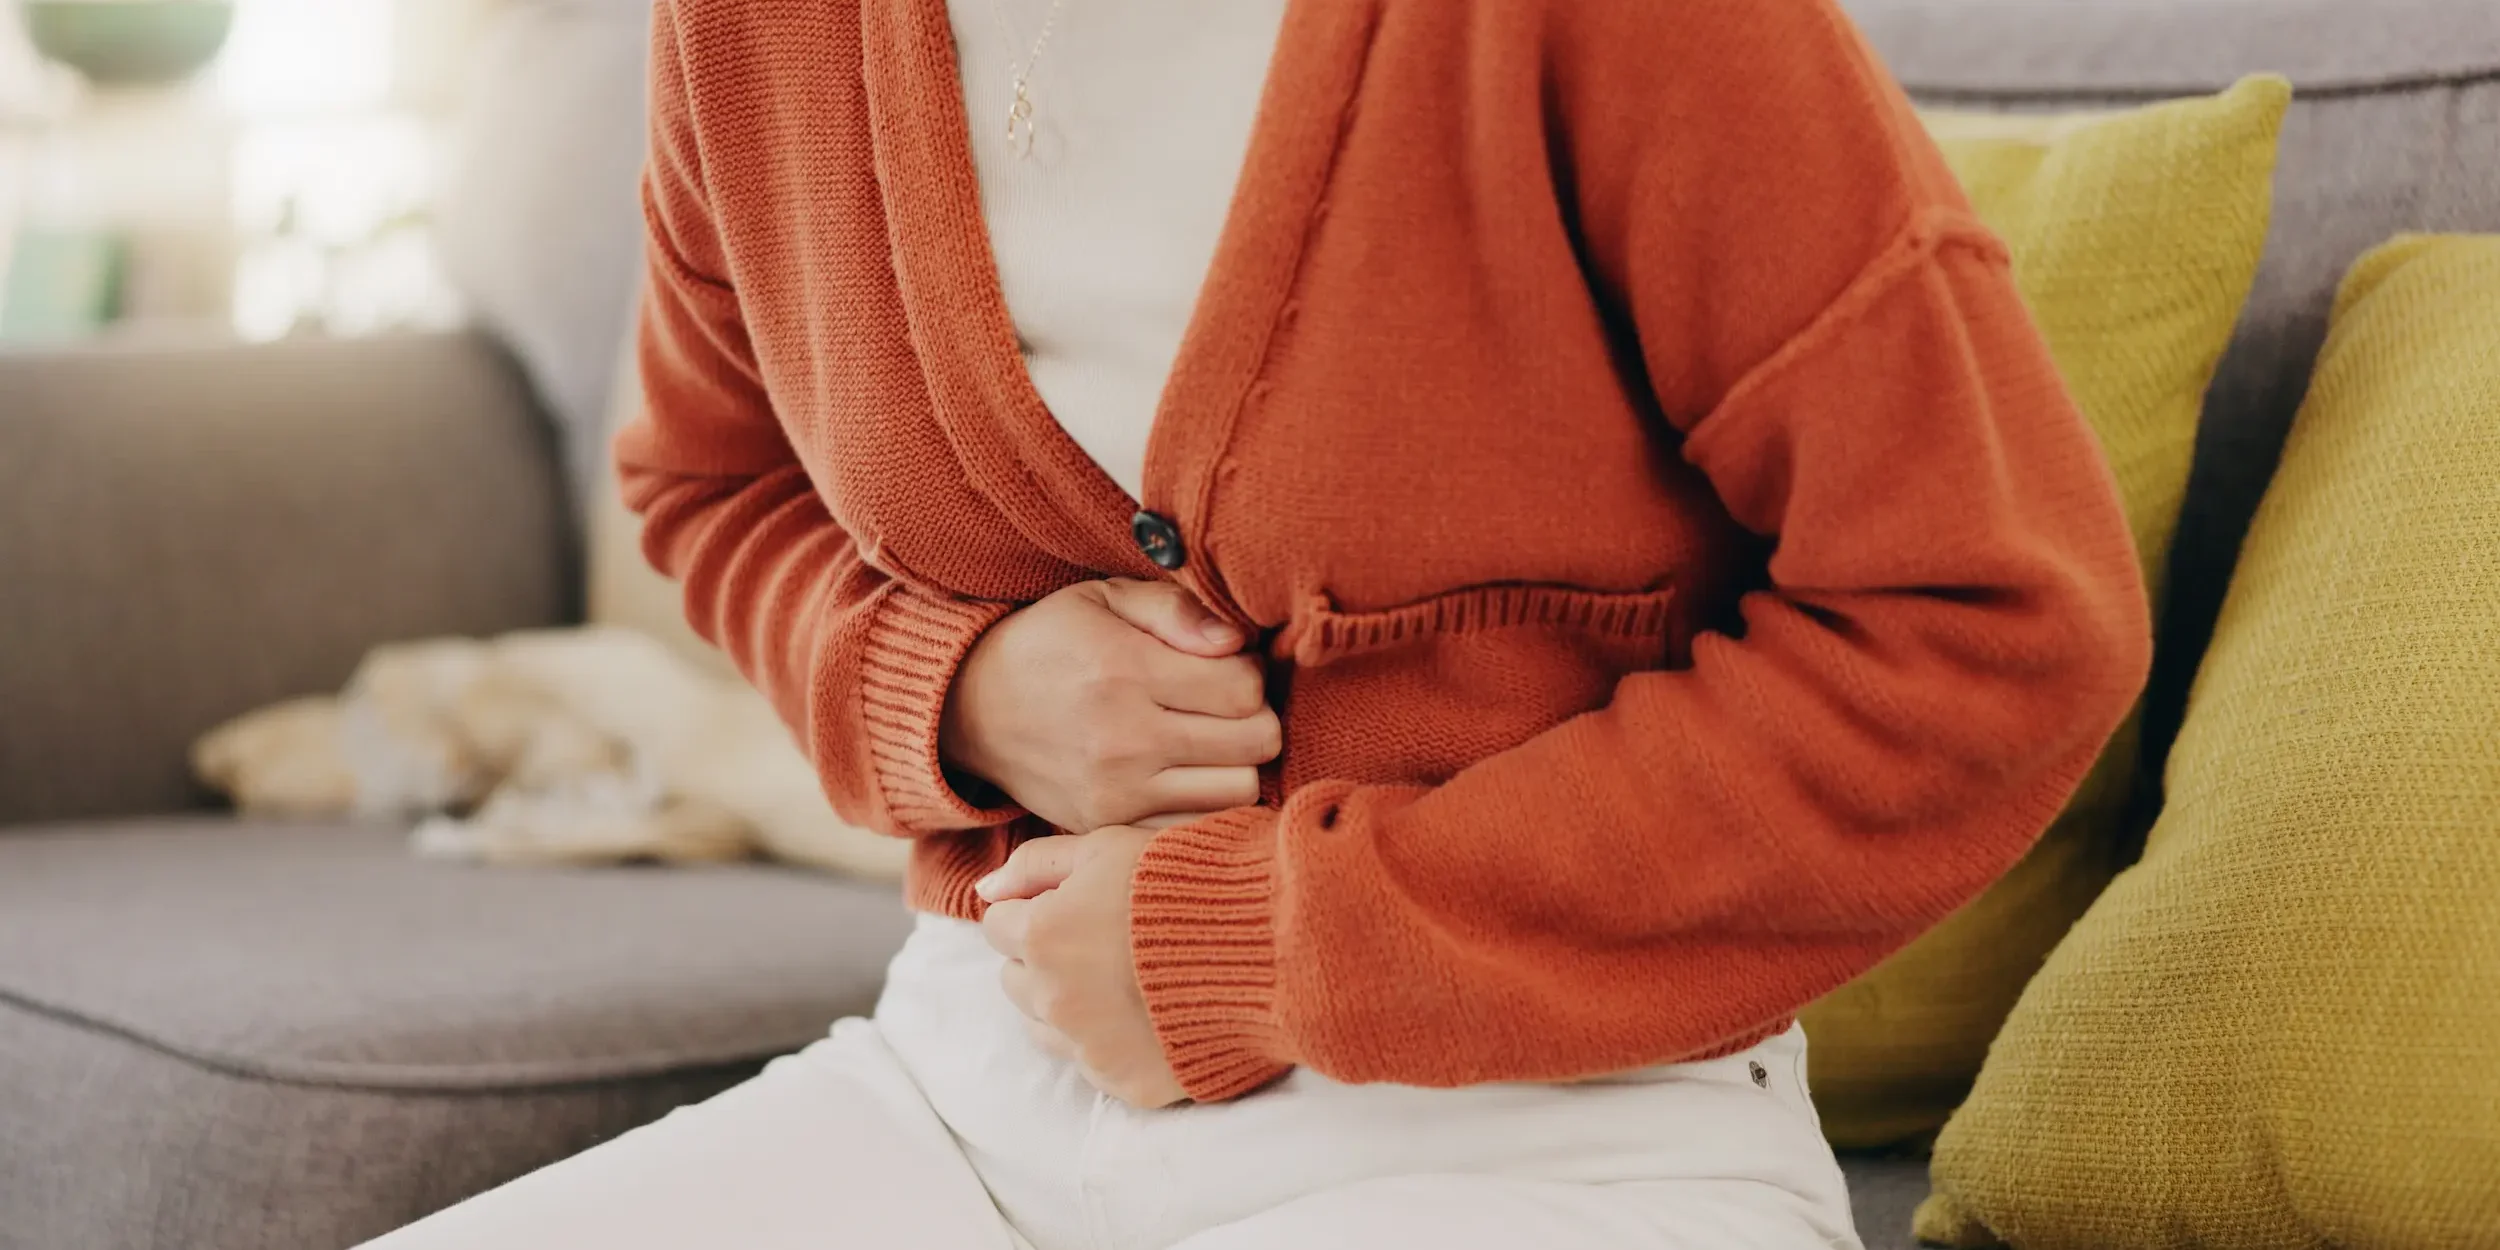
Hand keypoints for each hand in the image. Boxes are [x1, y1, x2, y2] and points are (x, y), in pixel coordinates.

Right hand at [941, 579, 1279, 832]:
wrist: (970, 710)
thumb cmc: (1050, 643)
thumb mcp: (1103, 598)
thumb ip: (1174, 610)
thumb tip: (1237, 642)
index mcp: (1124, 671)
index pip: (1245, 688)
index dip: (1252, 672)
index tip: (1228, 666)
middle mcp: (1123, 739)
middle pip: (1255, 743)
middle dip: (1255, 718)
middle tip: (1227, 706)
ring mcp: (1116, 793)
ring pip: (1237, 792)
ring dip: (1237, 765)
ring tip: (1210, 741)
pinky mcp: (1107, 826)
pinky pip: (1195, 826)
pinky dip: (1204, 804)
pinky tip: (1187, 776)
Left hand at [977, 830, 1184, 1107]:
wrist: (1270, 943)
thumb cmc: (1191, 881)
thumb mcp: (1111, 845)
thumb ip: (1038, 863)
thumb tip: (985, 889)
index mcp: (1042, 935)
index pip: (999, 927)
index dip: (1036, 909)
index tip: (1078, 904)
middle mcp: (1054, 1000)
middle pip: (1015, 981)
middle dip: (1044, 959)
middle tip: (1103, 940)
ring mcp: (1090, 1048)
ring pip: (1045, 1027)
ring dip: (1069, 1003)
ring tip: (1127, 977)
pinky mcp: (1127, 1083)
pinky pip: (1095, 1063)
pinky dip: (1112, 1040)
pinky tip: (1152, 1011)